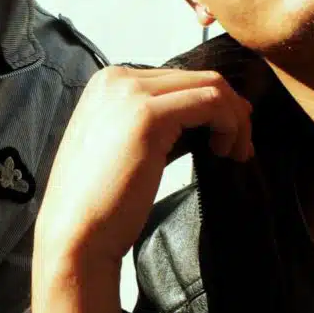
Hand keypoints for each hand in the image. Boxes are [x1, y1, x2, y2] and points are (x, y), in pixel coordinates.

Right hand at [32, 66, 251, 312]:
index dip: (210, 105)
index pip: (177, 79)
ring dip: (235, 118)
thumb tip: (205, 115)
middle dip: (229, 110)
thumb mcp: (126, 144)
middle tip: (238, 146)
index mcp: (108, 82)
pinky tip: (225, 152)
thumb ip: (157, 122)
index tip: (225, 137)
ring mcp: (130, 93)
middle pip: (197, 77)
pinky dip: (230, 124)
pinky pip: (211, 102)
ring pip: (210, 86)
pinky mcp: (148, 116)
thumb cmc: (100, 201)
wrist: (75, 234)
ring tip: (235, 152)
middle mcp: (117, 78)